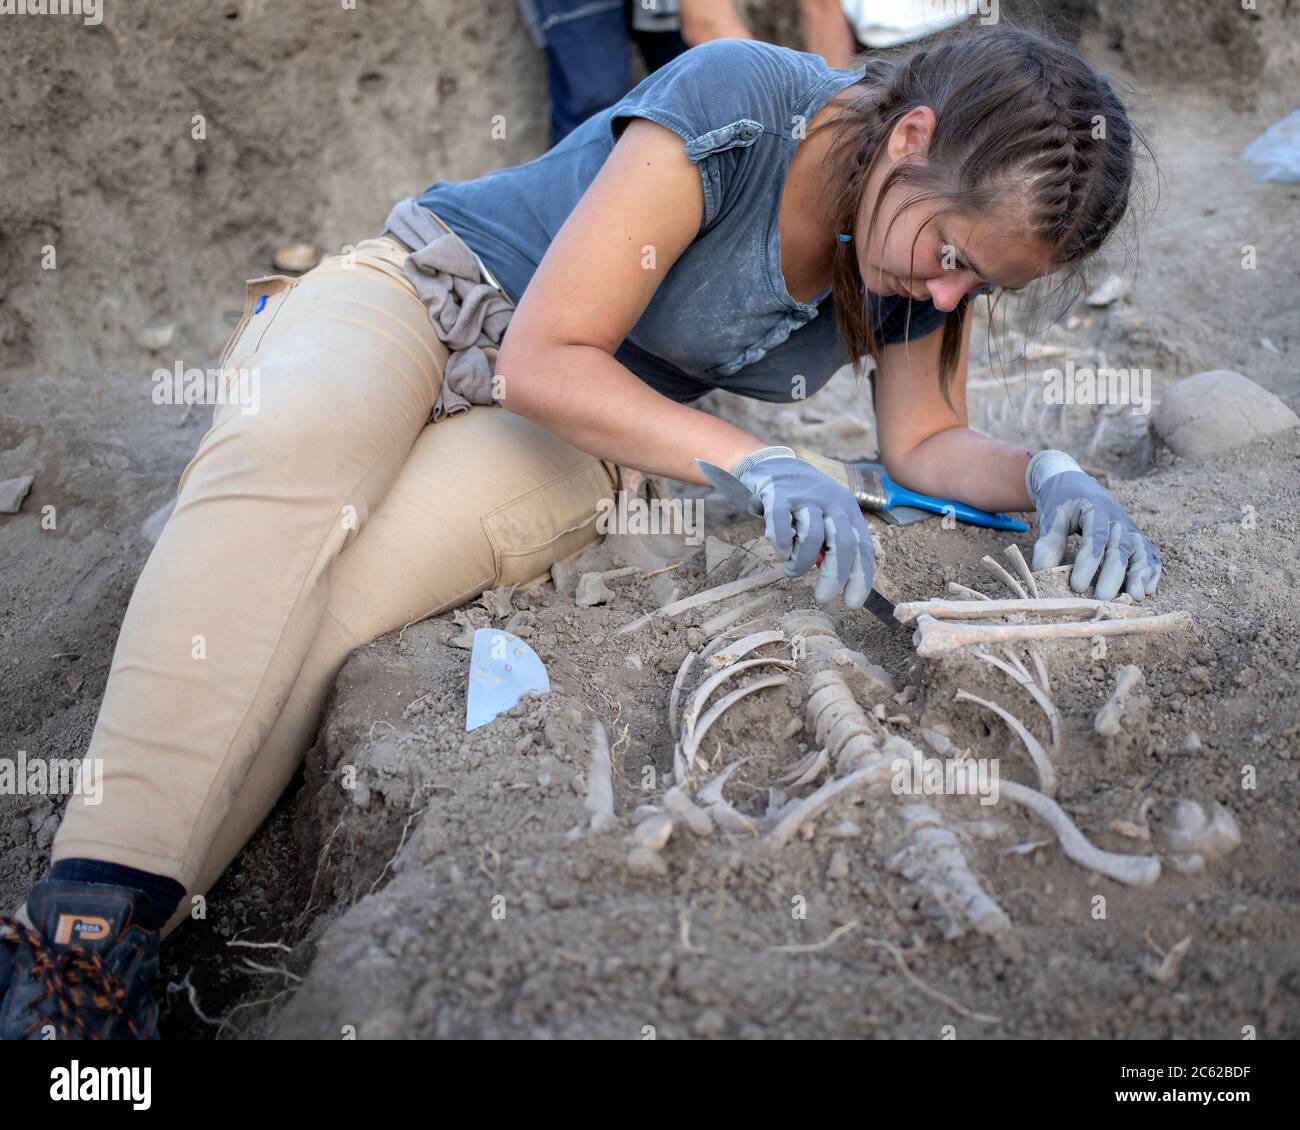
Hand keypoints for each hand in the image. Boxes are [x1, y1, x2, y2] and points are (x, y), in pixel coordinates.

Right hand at [734, 447, 874, 606]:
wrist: (774, 465)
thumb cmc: (804, 502)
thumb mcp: (827, 518)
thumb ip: (834, 544)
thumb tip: (840, 579)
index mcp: (848, 510)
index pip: (862, 548)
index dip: (860, 578)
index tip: (852, 603)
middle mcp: (831, 502)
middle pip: (843, 544)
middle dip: (834, 577)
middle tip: (823, 598)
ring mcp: (805, 497)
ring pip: (812, 537)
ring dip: (801, 562)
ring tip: (792, 569)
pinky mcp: (778, 495)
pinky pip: (781, 526)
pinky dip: (780, 544)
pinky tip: (780, 550)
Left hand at [1027, 450, 1160, 600]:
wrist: (1074, 484)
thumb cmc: (1061, 502)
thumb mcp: (1052, 516)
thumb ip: (1049, 542)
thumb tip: (1044, 574)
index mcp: (1096, 509)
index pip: (1095, 538)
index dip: (1088, 563)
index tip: (1076, 586)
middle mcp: (1118, 519)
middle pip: (1120, 547)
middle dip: (1113, 575)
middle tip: (1101, 598)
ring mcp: (1130, 528)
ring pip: (1140, 551)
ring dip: (1139, 575)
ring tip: (1134, 597)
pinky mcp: (1136, 538)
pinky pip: (1149, 554)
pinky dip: (1151, 572)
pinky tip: (1147, 591)